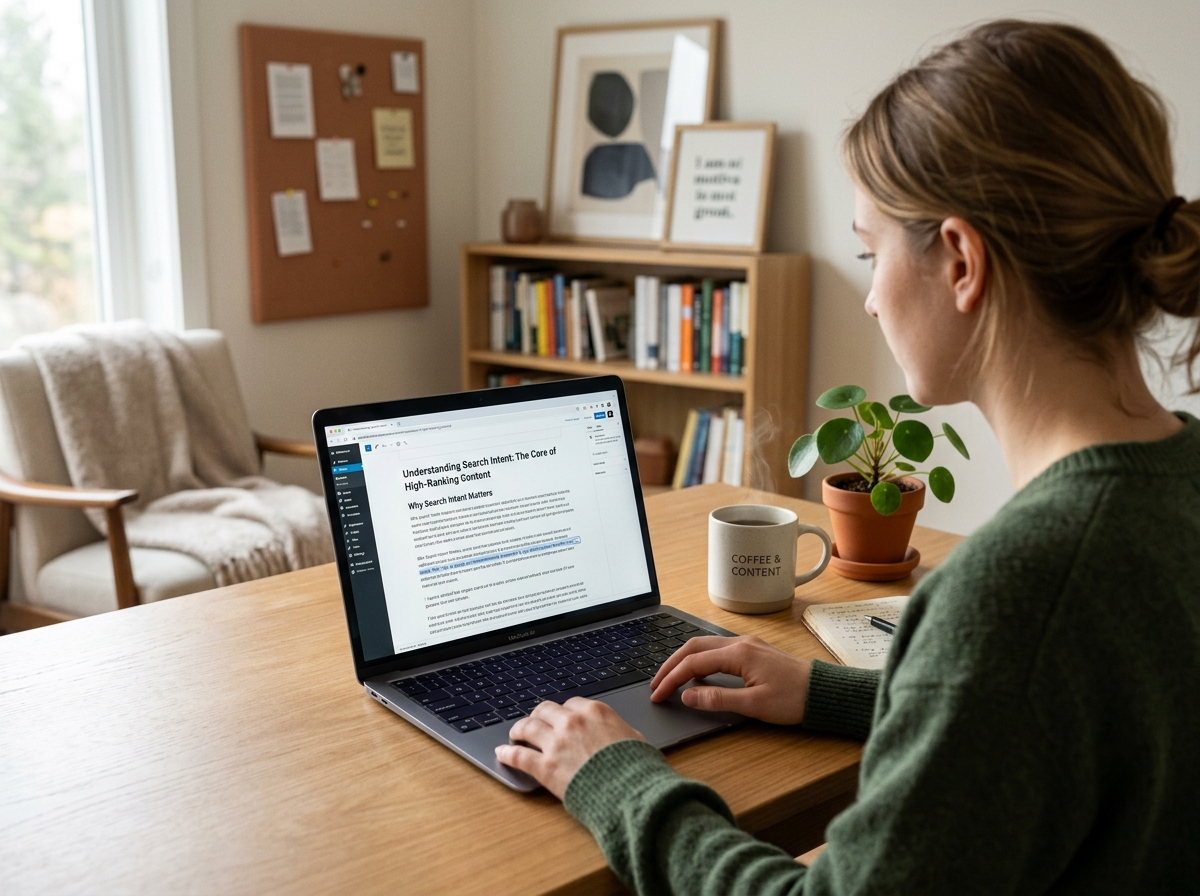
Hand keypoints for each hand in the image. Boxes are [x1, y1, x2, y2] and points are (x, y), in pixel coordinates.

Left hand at [496, 698, 645, 798]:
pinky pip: (519, 755)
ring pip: (527, 727)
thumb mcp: (636, 740)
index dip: (564, 711)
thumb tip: (624, 735)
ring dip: (519, 729)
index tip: (561, 718)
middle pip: (545, 710)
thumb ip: (621, 732)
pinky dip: (507, 753)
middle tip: (535, 722)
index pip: (572, 703)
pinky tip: (501, 753)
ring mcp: (556, 743)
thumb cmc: (637, 768)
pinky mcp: (545, 767)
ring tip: (515, 734)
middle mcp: (572, 722)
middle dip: (539, 716)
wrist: (630, 792)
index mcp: (595, 712)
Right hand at [650, 635, 811, 724]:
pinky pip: (717, 650)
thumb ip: (718, 699)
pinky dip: (699, 659)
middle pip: (693, 647)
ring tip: (670, 678)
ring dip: (684, 660)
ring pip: (704, 646)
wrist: (824, 692)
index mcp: (738, 654)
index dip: (671, 679)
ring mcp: (747, 645)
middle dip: (670, 664)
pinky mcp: (753, 651)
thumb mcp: (754, 705)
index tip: (657, 694)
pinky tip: (697, 674)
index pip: (693, 663)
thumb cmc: (794, 699)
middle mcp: (740, 643)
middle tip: (655, 683)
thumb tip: (687, 696)